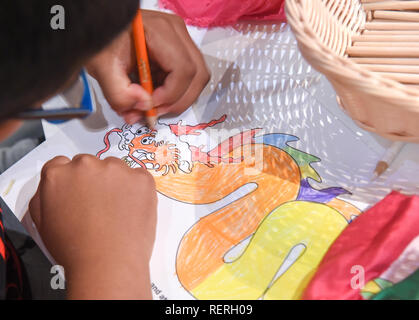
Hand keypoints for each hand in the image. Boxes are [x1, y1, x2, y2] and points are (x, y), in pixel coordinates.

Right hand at [29, 155, 156, 298]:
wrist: (107, 264)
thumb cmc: (76, 250)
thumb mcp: (43, 223)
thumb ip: (44, 196)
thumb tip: (55, 186)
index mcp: (58, 174)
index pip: (62, 165)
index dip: (72, 181)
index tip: (79, 192)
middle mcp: (86, 166)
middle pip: (90, 165)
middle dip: (93, 181)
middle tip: (99, 207)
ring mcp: (116, 170)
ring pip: (115, 169)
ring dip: (116, 183)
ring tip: (116, 212)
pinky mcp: (140, 178)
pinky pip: (139, 177)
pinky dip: (137, 190)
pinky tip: (131, 211)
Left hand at [86, 10, 210, 123]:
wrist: (102, 30)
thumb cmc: (103, 41)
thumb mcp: (103, 68)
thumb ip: (120, 93)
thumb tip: (145, 106)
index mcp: (161, 30)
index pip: (183, 69)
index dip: (170, 94)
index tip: (151, 105)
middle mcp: (177, 33)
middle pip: (197, 75)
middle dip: (178, 100)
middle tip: (154, 111)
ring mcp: (181, 41)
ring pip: (197, 79)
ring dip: (178, 98)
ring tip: (153, 103)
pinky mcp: (179, 51)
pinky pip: (189, 78)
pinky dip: (174, 92)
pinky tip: (155, 92)